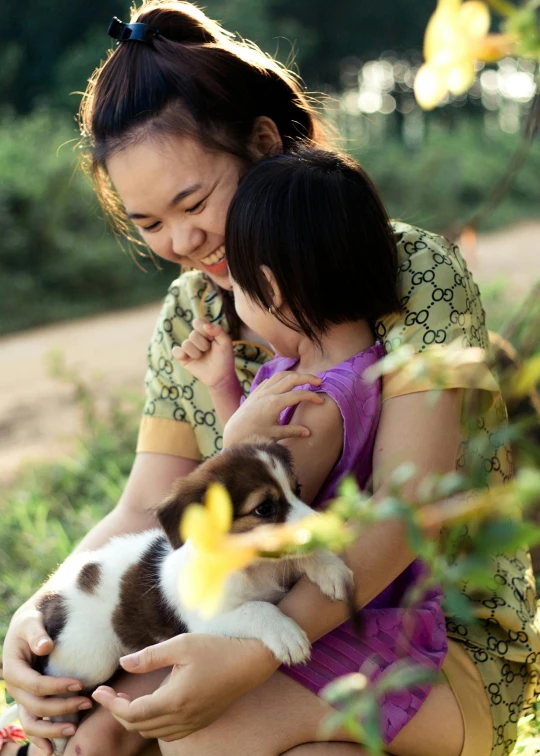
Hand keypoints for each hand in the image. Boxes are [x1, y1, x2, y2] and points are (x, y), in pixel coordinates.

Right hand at [3, 601, 90, 754]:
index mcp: (13, 668)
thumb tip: (45, 647)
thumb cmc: (33, 620)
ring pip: (31, 721)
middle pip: (36, 706)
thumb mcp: (31, 620)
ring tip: (74, 730)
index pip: (35, 684)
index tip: (79, 684)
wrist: (31, 623)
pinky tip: (51, 749)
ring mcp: (21, 696)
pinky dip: (40, 738)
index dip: (56, 687)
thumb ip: (36, 633)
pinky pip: (31, 724)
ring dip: (51, 729)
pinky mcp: (29, 700)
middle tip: (87, 703)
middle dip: (61, 708)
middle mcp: (15, 686)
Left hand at [91, 634, 278, 741]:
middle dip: (119, 711)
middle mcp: (182, 717)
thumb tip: (124, 663)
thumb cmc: (217, 648)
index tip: (100, 691)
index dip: (111, 704)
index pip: (132, 713)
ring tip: (127, 698)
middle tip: (110, 693)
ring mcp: (193, 723)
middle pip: (139, 725)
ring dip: (135, 718)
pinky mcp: (201, 722)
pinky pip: (169, 732)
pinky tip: (153, 705)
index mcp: (175, 699)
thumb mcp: (182, 645)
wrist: (251, 661)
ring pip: (153, 731)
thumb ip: (150, 656)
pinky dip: (153, 723)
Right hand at [172, 318, 234, 388]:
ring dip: (197, 353)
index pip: (198, 322)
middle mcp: (195, 338)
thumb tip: (206, 325)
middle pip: (193, 335)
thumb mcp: (226, 342)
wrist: (221, 376)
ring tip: (203, 357)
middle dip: (203, 345)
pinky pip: (176, 351)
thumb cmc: (224, 357)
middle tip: (209, 350)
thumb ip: (218, 330)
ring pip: (186, 344)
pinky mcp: (183, 357)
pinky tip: (188, 358)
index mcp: (205, 331)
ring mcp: (188, 347)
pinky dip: (181, 354)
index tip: (212, 338)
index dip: (203, 329)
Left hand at [223, 371, 323, 445]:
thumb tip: (309, 431)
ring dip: (295, 374)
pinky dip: (282, 377)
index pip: (298, 395)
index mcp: (274, 403)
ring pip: (281, 375)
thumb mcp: (275, 435)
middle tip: (319, 381)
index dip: (312, 396)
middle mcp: (268, 393)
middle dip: (307, 377)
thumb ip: (293, 431)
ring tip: (306, 379)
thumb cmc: (254, 436)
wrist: (234, 433)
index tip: (321, 401)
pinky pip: (271, 379)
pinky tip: (287, 383)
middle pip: (292, 378)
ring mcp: (261, 390)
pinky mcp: (256, 391)